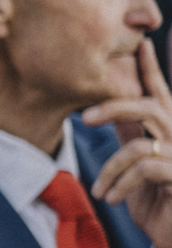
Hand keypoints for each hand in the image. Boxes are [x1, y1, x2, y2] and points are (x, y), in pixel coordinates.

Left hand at [85, 39, 171, 247]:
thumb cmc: (158, 203)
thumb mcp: (137, 168)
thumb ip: (129, 139)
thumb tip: (109, 113)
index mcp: (170, 132)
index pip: (160, 95)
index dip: (151, 71)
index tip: (141, 45)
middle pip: (148, 107)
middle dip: (114, 106)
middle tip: (84, 117)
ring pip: (140, 141)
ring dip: (110, 168)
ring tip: (100, 191)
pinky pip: (144, 168)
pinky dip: (121, 183)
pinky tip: (113, 199)